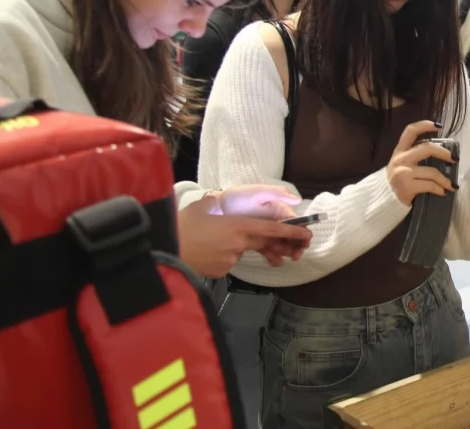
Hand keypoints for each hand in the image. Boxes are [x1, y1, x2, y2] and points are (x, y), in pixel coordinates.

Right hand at [177, 194, 312, 276]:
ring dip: (237, 245)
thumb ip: (221, 201)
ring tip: (215, 239)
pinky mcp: (221, 271)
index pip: (272, 229)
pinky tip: (206, 250)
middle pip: (264, 242)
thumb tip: (225, 197)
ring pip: (242, 250)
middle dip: (278, 244)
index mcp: (238, 226)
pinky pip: (228, 260)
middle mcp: (238, 244)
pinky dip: (222, 254)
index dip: (291, 232)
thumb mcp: (204, 205)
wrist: (163, 249)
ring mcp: (230, 260)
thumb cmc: (182, 225)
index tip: (306, 234)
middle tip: (290, 248)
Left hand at [215, 184, 308, 265]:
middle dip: (296, 246)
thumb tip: (298, 199)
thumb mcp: (259, 192)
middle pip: (290, 236)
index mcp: (278, 211)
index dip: (301, 232)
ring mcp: (264, 232)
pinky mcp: (254, 240)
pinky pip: (266, 249)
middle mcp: (274, 222)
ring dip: (286, 252)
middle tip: (296, 256)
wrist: (217, 207)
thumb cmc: (239, 196)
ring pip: (280, 244)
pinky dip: (273, 256)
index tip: (305, 242)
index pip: (294, 223)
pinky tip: (274, 262)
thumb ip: (277, 194)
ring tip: (283, 259)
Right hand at [386, 121, 457, 205]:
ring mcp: (403, 173)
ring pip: (432, 172)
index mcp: (399, 151)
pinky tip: (442, 192)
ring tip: (451, 185)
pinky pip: (430, 185)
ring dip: (445, 180)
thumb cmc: (398, 181)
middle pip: (427, 148)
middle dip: (444, 153)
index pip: (410, 131)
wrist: (385, 200)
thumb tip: (442, 152)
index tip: (438, 126)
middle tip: (454, 159)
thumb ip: (415, 155)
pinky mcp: (407, 186)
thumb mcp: (402, 164)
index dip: (424, 125)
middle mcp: (400, 159)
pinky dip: (439, 189)